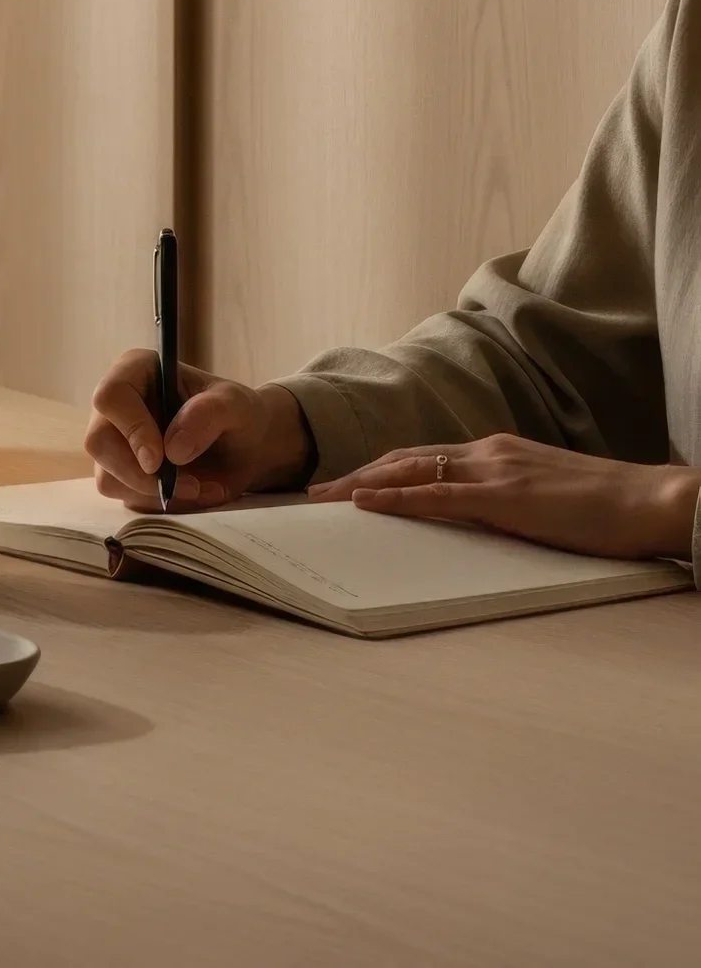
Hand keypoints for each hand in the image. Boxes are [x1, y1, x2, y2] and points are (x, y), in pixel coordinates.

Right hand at [86, 348, 313, 511]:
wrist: (244, 447)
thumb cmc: (238, 414)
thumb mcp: (236, 405)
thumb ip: (209, 414)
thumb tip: (172, 449)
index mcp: (136, 371)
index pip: (110, 397)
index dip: (131, 429)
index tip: (159, 459)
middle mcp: (116, 405)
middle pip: (98, 442)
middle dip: (139, 474)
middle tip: (186, 485)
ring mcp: (114, 441)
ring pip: (107, 476)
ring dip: (154, 493)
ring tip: (199, 487)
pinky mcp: (121, 473)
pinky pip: (125, 497)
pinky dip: (159, 503)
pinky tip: (190, 493)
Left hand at [310, 433, 700, 560]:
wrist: (652, 500)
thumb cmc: (605, 506)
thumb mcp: (542, 496)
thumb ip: (504, 498)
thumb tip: (472, 516)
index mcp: (496, 451)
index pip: (424, 457)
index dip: (381, 469)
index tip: (348, 483)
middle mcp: (487, 451)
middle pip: (404, 459)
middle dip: (357, 474)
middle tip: (317, 491)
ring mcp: (494, 470)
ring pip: (410, 472)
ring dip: (361, 484)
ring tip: (324, 498)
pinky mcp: (504, 498)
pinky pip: (436, 496)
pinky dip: (395, 498)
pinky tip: (365, 503)